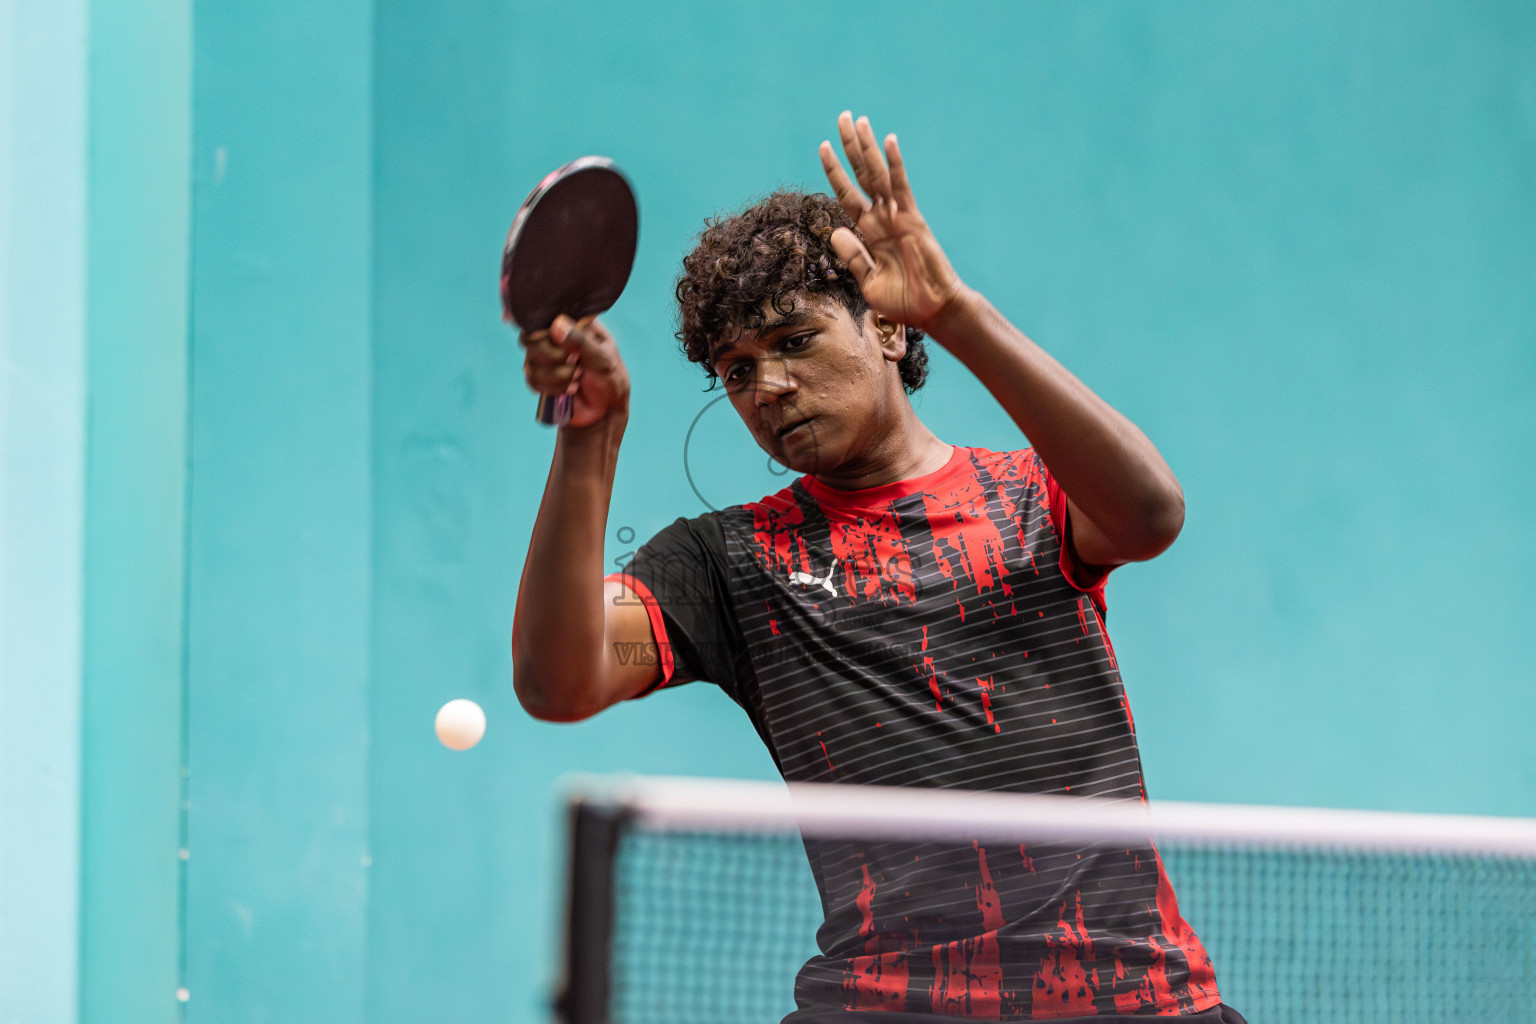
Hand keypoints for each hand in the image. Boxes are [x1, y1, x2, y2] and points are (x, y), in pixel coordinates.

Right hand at [519, 315, 629, 428]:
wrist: (605, 410)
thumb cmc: (610, 379)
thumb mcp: (602, 358)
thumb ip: (580, 340)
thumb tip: (556, 326)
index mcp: (572, 324)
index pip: (545, 316)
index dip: (538, 325)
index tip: (543, 335)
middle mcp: (555, 338)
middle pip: (530, 339)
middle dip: (552, 356)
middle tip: (575, 364)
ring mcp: (545, 357)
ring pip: (530, 363)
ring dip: (557, 376)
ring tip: (578, 379)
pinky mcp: (540, 377)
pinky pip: (532, 380)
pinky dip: (551, 388)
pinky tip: (569, 389)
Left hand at [819, 112, 963, 333]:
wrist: (932, 311)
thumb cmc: (903, 301)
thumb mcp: (868, 281)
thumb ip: (853, 256)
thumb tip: (833, 231)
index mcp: (869, 233)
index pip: (847, 195)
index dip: (835, 171)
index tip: (823, 147)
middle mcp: (882, 219)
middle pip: (861, 175)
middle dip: (850, 147)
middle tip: (842, 117)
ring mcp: (898, 216)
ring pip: (877, 174)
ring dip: (867, 147)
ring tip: (857, 121)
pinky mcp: (913, 219)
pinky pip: (901, 187)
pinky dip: (894, 164)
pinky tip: (888, 141)